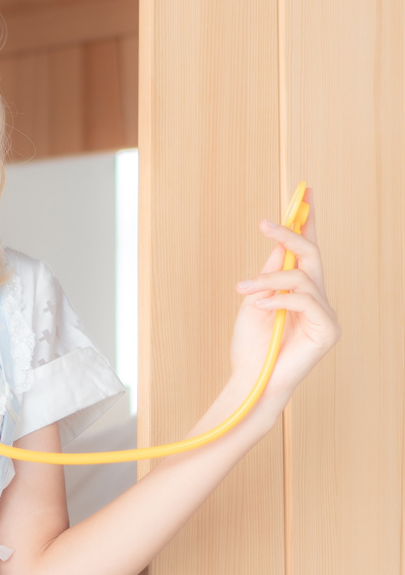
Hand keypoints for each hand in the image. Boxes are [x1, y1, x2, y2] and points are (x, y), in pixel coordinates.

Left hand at [230, 188, 339, 410]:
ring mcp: (325, 315)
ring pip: (302, 277)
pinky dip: (279, 299)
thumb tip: (282, 241)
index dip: (307, 223)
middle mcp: (317, 300)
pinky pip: (305, 300)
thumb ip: (271, 273)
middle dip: (290, 235)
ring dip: (269, 281)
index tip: (304, 194)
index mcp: (301, 292)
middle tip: (265, 224)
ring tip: (245, 292)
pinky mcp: (328, 330)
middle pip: (311, 255)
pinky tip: (260, 306)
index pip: (308, 252)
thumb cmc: (251, 346)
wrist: (250, 380)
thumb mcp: (255, 300)